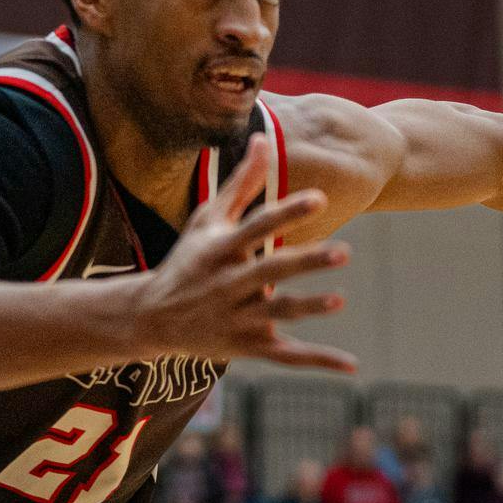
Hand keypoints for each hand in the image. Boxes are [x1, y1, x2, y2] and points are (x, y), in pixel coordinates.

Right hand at [133, 136, 355, 371]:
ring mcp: (238, 318)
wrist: (151, 318)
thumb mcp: (207, 220)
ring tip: (339, 299)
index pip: (257, 227)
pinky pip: (286, 355)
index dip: (287, 213)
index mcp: (221, 249)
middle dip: (305, 261)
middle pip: (270, 270)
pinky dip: (318, 360)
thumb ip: (241, 183)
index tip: (319, 198)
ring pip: (276, 313)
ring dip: (307, 308)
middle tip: (344, 251)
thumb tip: (263, 138)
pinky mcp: (247, 346)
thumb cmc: (187, 260)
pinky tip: (351, 364)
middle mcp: (228, 283)